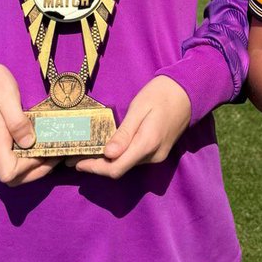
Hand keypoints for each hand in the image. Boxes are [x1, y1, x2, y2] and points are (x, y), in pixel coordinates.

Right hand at [0, 63, 56, 185]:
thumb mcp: (6, 94)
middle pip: (11, 178)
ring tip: (48, 151)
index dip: (31, 168)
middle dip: (35, 171)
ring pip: (8, 172)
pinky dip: (21, 159)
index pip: (10, 173)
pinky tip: (34, 146)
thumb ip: (17, 120)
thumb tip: (30, 142)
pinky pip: (4, 160)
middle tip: (54, 155)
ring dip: (29, 167)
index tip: (46, 152)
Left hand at [69, 76, 190, 178]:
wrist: (188, 92)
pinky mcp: (158, 152)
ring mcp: (157, 156)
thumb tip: (108, 154)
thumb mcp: (139, 109)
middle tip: (73, 157)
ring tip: (85, 152)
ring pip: (126, 165)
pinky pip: (134, 159)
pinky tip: (106, 149)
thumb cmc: (161, 95)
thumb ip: (124, 133)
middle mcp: (153, 156)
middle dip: (96, 166)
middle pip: (120, 169)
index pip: (116, 168)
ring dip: (106, 162)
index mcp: (147, 144)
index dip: (94, 168)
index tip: (76, 163)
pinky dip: (118, 157)